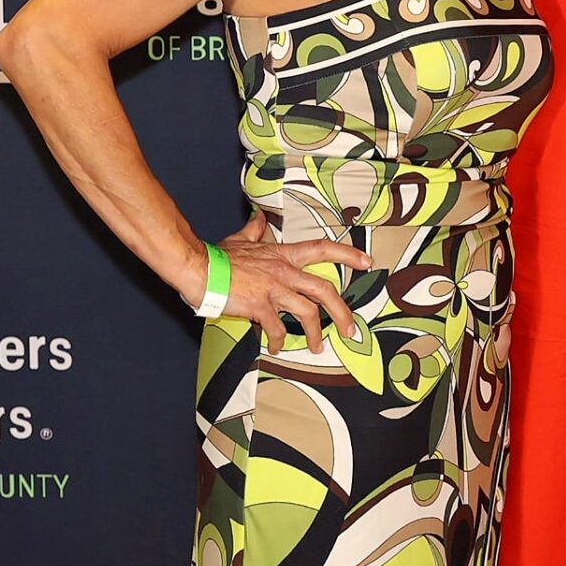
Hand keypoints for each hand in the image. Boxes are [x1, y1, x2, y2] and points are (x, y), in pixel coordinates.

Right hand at [187, 213, 371, 350]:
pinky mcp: (260, 306)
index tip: (366, 262)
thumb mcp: (241, 239)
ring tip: (317, 347)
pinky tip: (276, 346)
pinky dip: (279, 340)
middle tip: (351, 329)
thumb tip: (259, 218)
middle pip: (325, 290)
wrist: (199, 268)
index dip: (347, 255)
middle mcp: (284, 271)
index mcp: (283, 255)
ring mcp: (274, 289)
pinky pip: (278, 328)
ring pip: (308, 313)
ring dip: (315, 334)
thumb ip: (254, 231)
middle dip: (342, 312)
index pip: (322, 249)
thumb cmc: (218, 256)